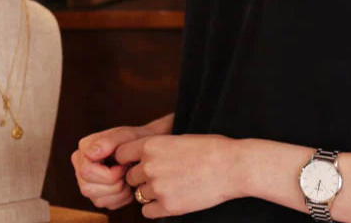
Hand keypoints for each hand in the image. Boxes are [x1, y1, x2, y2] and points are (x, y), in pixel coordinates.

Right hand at [71, 125, 152, 209]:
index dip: (108, 174)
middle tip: (127, 172)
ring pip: (97, 200)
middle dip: (113, 184)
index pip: (86, 171)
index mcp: (84, 149)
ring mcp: (88, 182)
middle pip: (87, 188)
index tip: (123, 165)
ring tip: (129, 178)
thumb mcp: (126, 135)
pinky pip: (107, 205)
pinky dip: (122, 199)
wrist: (148, 151)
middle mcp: (81, 166)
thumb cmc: (136, 140)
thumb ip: (108, 140)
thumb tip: (89, 153)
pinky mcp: (98, 195)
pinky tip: (129, 185)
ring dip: (119, 192)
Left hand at [115, 134, 239, 217]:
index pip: (121, 154)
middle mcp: (149, 166)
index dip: (128, 160)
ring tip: (171, 185)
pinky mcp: (168, 207)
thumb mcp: (177, 138)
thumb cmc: (208, 148)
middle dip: (140, 177)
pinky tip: (172, 198)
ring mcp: (157, 188)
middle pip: (129, 177)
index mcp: (150, 145)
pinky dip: (156, 207)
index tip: (136, 162)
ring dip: (150, 192)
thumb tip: (140, 157)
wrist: (230, 166)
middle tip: (160, 175)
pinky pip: (147, 211)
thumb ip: (155, 148)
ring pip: (139, 194)